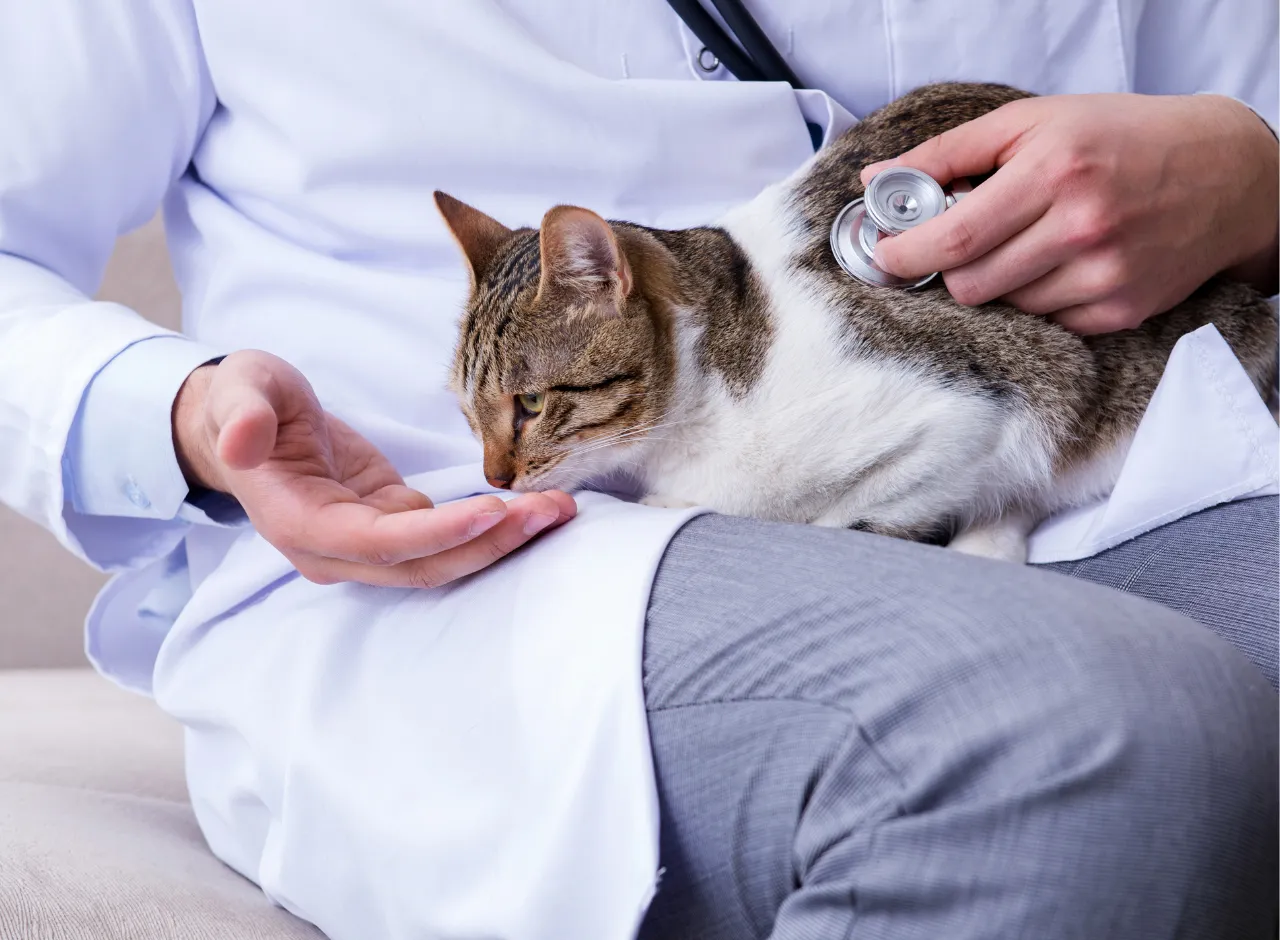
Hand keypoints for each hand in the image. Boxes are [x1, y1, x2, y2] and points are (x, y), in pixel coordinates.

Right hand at [172, 350, 575, 587]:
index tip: (492, 512)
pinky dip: (490, 526)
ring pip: (442, 559)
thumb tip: (241, 441)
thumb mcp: (240, 390)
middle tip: (552, 512)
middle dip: (490, 542)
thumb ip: (241, 414)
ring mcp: (368, 544)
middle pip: (423, 564)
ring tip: (559, 511)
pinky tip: (534, 507)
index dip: (435, 534)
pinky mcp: (392, 524)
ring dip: (501, 540)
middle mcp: (337, 550)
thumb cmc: (244, 404)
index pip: (378, 542)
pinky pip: (447, 538)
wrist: (247, 425)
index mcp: (300, 524)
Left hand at [860, 93, 1278, 333]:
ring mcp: (1105, 275)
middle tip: (958, 245)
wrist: (1228, 174)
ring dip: (997, 283)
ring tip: (1023, 245)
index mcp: (1054, 172)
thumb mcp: (1033, 121)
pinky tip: (1059, 265)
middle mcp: (1081, 228)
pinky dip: (1037, 299)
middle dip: (950, 270)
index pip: (955, 238)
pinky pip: (1046, 323)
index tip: (886, 253)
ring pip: (1005, 308)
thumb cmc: (1123, 137)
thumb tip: (876, 180)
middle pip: (971, 286)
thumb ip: (948, 153)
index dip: (907, 254)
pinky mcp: (1121, 311)